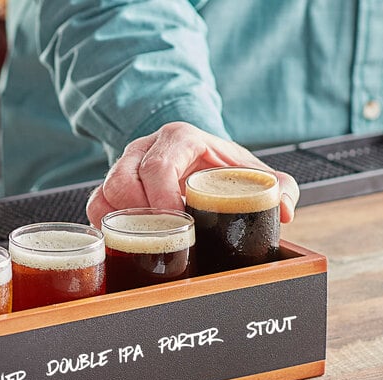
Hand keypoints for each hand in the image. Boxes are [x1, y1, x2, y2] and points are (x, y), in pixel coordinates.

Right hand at [86, 122, 298, 226]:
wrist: (197, 161)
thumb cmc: (220, 169)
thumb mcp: (250, 172)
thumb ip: (276, 186)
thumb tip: (285, 209)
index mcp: (179, 138)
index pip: (160, 164)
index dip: (162, 196)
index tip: (176, 222)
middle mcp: (145, 148)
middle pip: (125, 179)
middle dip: (141, 213)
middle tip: (163, 236)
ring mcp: (124, 166)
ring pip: (106, 191)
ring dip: (121, 221)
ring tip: (147, 239)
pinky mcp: (112, 186)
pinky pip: (97, 204)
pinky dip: (105, 224)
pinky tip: (126, 238)